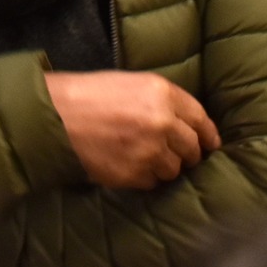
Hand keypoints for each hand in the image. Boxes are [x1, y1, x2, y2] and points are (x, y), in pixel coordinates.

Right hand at [44, 70, 220, 189]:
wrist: (56, 116)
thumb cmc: (89, 94)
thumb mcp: (131, 83)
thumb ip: (161, 101)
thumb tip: (184, 122)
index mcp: (163, 93)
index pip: (200, 119)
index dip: (207, 134)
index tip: (210, 143)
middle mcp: (163, 122)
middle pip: (192, 148)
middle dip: (188, 153)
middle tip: (178, 155)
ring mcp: (150, 151)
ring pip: (174, 169)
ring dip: (164, 166)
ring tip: (145, 158)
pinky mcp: (135, 174)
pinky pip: (153, 182)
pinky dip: (145, 177)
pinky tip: (129, 165)